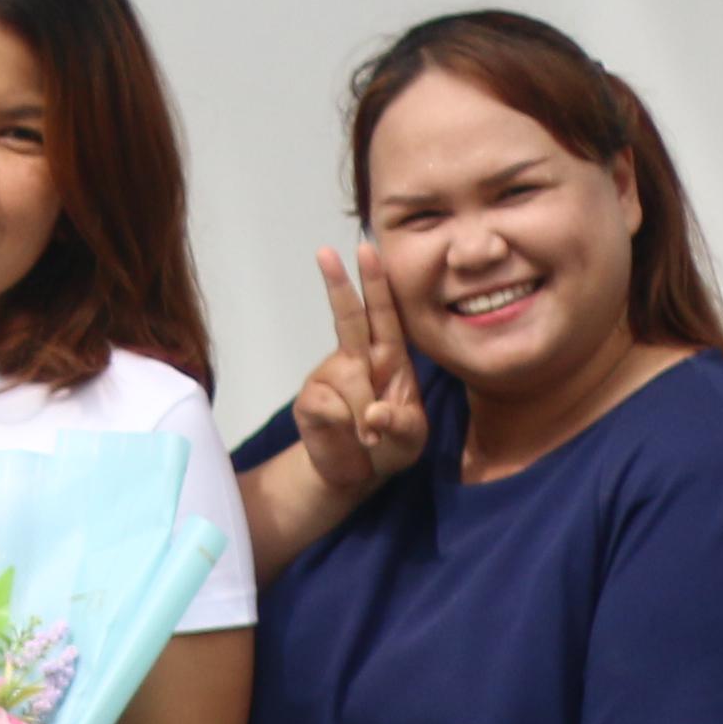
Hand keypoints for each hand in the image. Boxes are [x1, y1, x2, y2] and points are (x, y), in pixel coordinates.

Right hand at [291, 251, 427, 505]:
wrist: (355, 475)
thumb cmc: (390, 445)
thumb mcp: (411, 437)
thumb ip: (400, 424)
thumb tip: (373, 413)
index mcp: (388, 356)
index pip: (384, 313)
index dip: (376, 282)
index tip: (367, 249)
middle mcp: (357, 358)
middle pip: (347, 316)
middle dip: (338, 284)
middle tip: (325, 252)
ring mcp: (330, 377)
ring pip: (350, 379)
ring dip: (365, 412)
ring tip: (371, 437)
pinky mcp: (311, 400)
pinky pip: (332, 406)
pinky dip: (349, 427)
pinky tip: (352, 437)